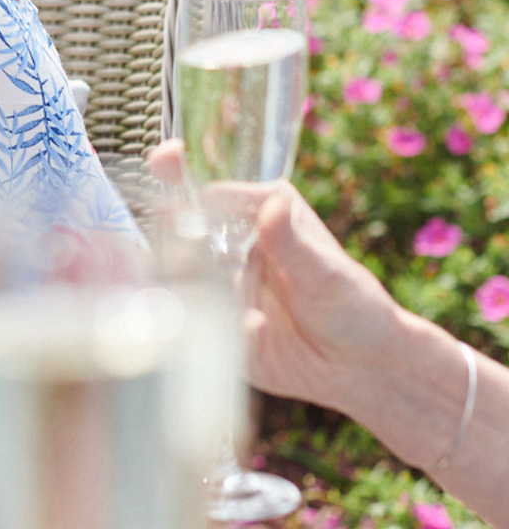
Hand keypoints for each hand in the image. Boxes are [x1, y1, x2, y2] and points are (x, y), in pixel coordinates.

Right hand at [146, 141, 399, 413]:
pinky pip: (208, 327)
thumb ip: (293, 242)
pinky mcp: (219, 331)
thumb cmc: (353, 306)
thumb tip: (274, 205)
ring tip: (220, 287)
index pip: (212, 191)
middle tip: (171, 220)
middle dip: (172, 225)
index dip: (182, 172)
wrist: (363, 370)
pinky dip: (230, 327)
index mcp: (256, 216)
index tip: (167, 158)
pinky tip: (257, 328)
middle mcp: (230, 248)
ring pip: (184, 278)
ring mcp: (219, 289)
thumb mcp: (327, 273)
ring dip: (188, 278)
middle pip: (184, 229)